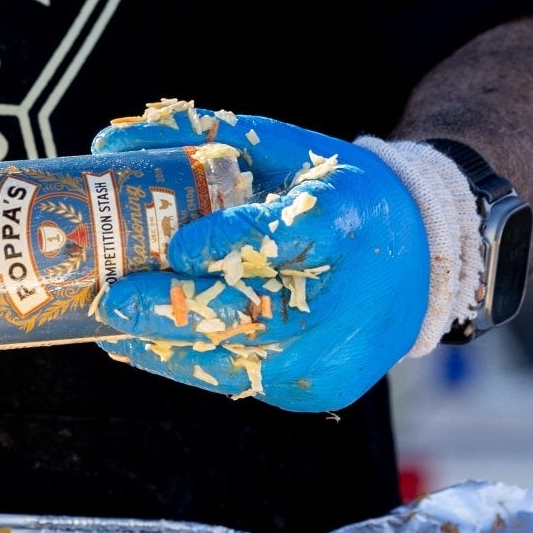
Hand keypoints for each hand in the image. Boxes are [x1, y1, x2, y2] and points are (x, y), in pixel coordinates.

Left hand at [90, 103, 430, 411]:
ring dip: (163, 345)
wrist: (424, 263)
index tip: (174, 248)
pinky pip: (241, 381)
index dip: (224, 245)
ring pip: (232, 359)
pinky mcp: (318, 393)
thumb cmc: (339, 198)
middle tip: (113, 300)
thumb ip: (202, 140)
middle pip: (245, 313)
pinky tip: (150, 344)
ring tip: (115, 324)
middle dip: (169, 310)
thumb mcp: (287, 152)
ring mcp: (330, 354)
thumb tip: (109, 142)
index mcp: (340, 222)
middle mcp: (340, 299)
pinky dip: (191, 362)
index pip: (276, 237)